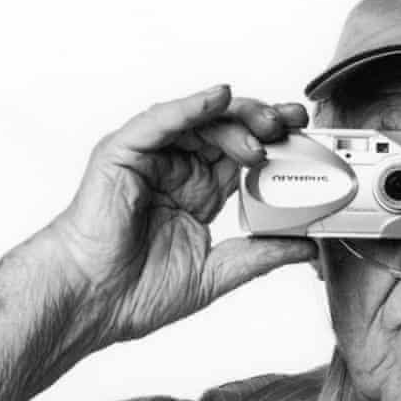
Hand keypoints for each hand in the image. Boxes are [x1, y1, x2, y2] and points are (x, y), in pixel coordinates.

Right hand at [35, 85, 318, 356]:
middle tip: (294, 123)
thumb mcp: (217, 273)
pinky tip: (217, 98)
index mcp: (198, 194)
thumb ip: (261, 255)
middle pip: (226, 131)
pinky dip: (190, 107)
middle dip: (264, 122)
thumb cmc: (136, 291)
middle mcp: (176, 170)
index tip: (307, 142)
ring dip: (237, 118)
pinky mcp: (123, 152)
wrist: (93, 302)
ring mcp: (149, 158)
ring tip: (266, 129)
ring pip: (199, 121)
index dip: (276, 147)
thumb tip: (307, 247)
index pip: (243, 159)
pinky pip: (159, 121)